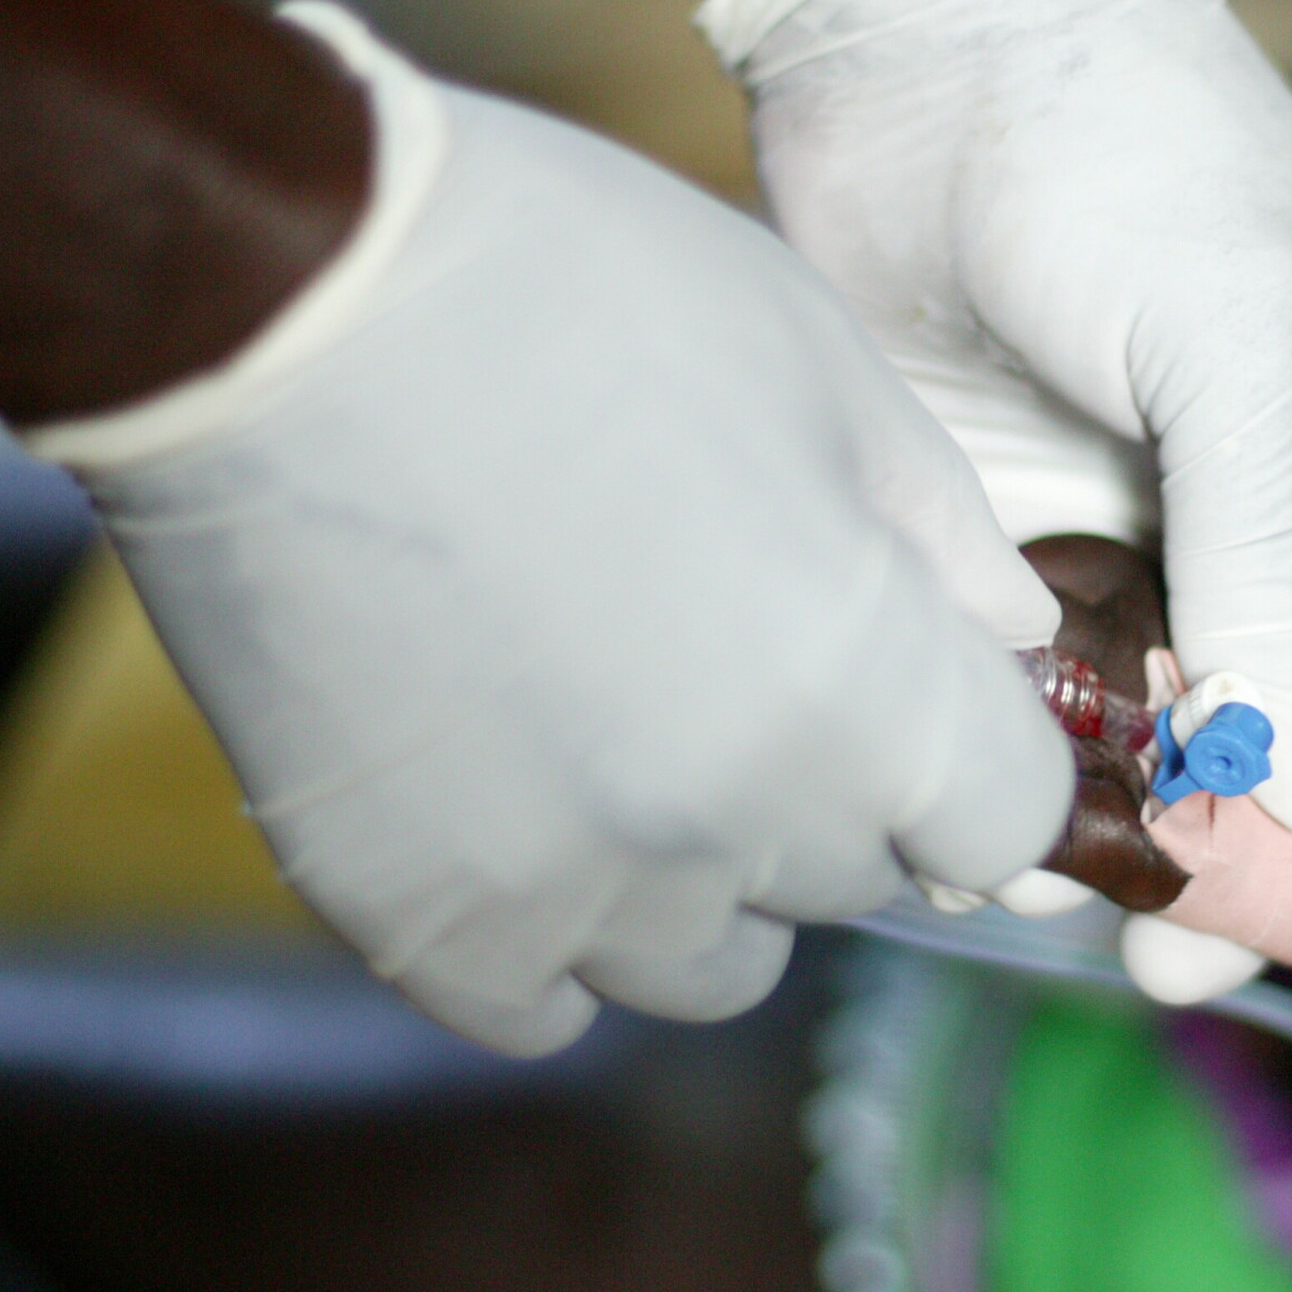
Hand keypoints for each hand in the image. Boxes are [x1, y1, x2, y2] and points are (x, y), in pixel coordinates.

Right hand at [26, 2, 1072, 1053]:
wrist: (273, 300)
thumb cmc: (570, 285)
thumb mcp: (820, 360)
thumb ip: (945, 535)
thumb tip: (1018, 644)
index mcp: (860, 691)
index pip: (1008, 825)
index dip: (981, 754)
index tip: (923, 691)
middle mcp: (731, 825)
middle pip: (857, 874)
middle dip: (835, 782)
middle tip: (732, 646)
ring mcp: (567, 891)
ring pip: (712, 962)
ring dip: (705, 873)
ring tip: (621, 720)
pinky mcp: (416, 918)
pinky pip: (541, 1006)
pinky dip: (554, 931)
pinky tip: (522, 807)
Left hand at [696, 0, 1291, 850]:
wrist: (922, 40)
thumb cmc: (1134, 153)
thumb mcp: (1241, 351)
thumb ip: (1273, 571)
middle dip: (1239, 866)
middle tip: (1164, 964)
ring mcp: (1155, 547)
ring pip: (1157, 747)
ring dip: (1108, 827)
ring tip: (1035, 882)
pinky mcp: (1025, 542)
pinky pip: (1038, 698)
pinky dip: (1012, 761)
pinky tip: (960, 814)